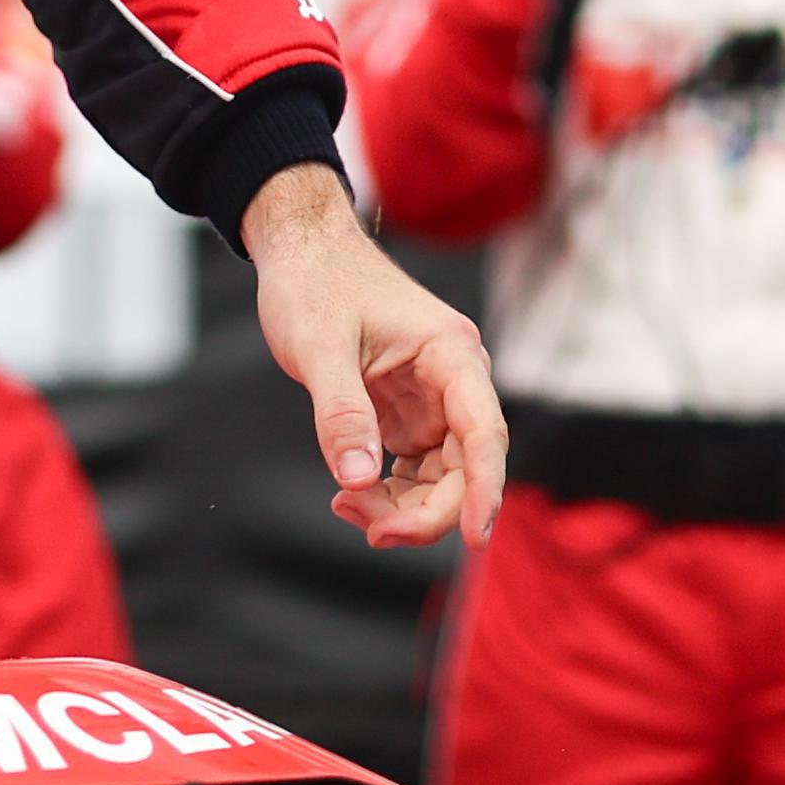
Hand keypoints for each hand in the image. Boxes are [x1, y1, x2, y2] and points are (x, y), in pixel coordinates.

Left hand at [242, 169, 503, 548]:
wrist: (299, 248)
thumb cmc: (313, 281)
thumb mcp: (319, 346)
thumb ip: (341, 412)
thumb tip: (358, 480)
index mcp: (451, 353)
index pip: (484, 433)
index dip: (485, 489)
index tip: (475, 537)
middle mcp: (454, 378)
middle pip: (465, 467)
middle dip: (424, 510)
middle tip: (370, 530)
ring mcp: (433, 397)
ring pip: (441, 475)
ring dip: (402, 505)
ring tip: (345, 506)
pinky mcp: (408, 409)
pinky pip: (415, 467)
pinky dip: (388, 490)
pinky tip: (351, 493)